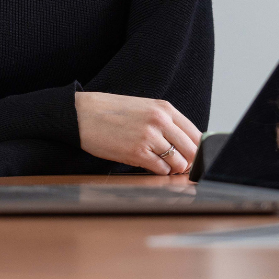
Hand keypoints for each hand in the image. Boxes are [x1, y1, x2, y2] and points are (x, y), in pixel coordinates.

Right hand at [75, 91, 200, 174]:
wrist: (81, 114)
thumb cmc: (110, 111)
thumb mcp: (142, 107)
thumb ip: (164, 122)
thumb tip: (186, 145)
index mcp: (163, 108)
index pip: (196, 134)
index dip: (196, 149)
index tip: (192, 156)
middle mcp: (160, 121)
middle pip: (192, 150)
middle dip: (188, 162)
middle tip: (177, 164)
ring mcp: (149, 137)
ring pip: (179, 163)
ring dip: (172, 168)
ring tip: (158, 163)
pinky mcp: (138, 152)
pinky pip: (161, 170)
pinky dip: (157, 171)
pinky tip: (146, 163)